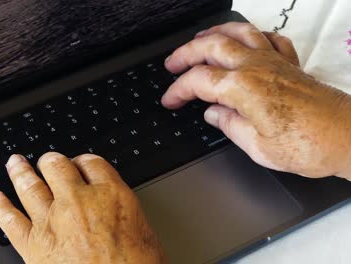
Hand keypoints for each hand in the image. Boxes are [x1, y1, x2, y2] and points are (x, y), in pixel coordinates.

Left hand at [0, 153, 164, 263]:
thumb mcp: (143, 231)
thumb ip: (122, 211)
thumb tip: (112, 207)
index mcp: (110, 195)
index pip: (91, 163)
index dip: (83, 161)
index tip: (80, 164)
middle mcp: (78, 201)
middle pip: (57, 166)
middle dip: (52, 162)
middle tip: (49, 162)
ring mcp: (52, 221)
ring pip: (29, 185)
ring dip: (20, 171)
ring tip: (15, 163)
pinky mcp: (32, 245)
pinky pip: (9, 220)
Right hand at [162, 22, 350, 178]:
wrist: (346, 139)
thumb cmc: (307, 145)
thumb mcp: (256, 146)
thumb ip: (228, 125)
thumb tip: (213, 114)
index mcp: (243, 87)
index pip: (198, 80)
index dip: (178, 90)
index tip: (170, 100)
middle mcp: (257, 67)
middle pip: (211, 46)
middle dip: (186, 53)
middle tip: (172, 64)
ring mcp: (275, 61)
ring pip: (239, 32)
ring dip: (215, 33)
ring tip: (200, 39)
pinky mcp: (291, 64)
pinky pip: (270, 39)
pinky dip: (254, 36)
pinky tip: (247, 41)